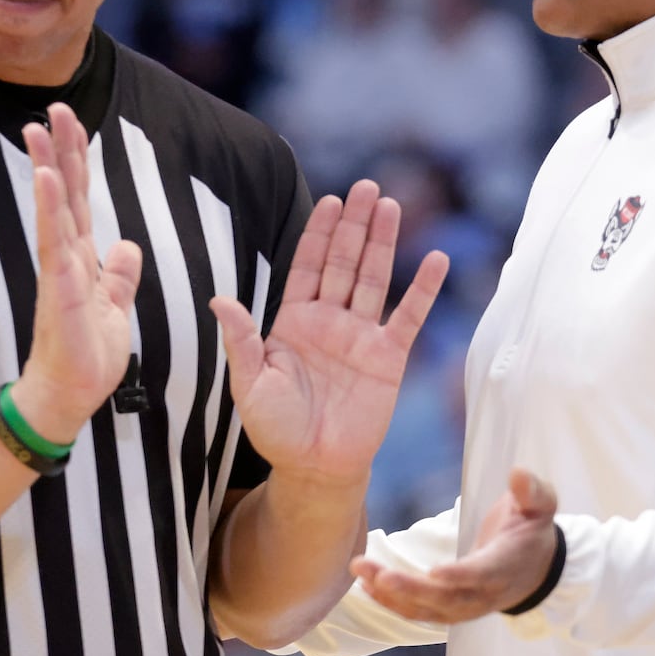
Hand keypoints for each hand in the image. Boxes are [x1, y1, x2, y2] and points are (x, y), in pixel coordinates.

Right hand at [16, 103, 142, 440]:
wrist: (70, 397)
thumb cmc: (87, 356)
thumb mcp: (114, 307)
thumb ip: (118, 275)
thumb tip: (127, 246)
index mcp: (81, 258)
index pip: (78, 198)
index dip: (77, 161)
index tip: (72, 122)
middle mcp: (66, 257)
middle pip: (63, 193)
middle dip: (60, 150)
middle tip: (52, 107)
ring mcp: (59, 271)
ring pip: (53, 208)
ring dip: (46, 167)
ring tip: (37, 129)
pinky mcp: (59, 290)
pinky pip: (53, 243)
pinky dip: (49, 208)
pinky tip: (45, 178)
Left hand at [209, 180, 448, 487]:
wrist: (314, 468)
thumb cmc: (276, 428)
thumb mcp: (249, 384)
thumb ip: (240, 340)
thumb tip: (218, 300)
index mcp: (294, 321)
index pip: (308, 266)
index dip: (319, 233)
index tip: (330, 201)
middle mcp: (330, 320)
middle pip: (344, 261)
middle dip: (354, 225)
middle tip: (366, 188)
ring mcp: (361, 336)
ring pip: (374, 278)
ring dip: (383, 242)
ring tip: (390, 206)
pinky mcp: (389, 357)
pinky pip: (408, 317)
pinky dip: (423, 289)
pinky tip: (436, 259)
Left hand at [351, 469, 559, 622]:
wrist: (537, 569)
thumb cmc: (532, 529)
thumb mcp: (540, 505)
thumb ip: (531, 491)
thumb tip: (519, 472)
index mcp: (507, 564)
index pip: (482, 574)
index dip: (460, 575)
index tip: (435, 572)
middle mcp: (486, 593)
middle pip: (447, 599)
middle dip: (412, 589)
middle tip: (380, 575)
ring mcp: (468, 607)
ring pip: (428, 609)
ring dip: (393, 595)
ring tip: (361, 571)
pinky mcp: (452, 611)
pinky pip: (420, 613)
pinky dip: (393, 603)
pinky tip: (367, 585)